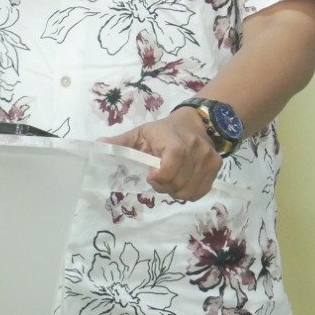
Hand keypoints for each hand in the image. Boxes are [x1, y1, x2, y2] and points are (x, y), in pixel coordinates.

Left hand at [104, 109, 221, 201]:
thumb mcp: (140, 133)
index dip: (159, 177)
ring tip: (170, 179)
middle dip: (164, 186)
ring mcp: (208, 160)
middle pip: (178, 184)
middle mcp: (196, 150)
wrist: (195, 122)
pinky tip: (181, 182)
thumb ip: (121, 143)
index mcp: (175, 141)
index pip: (170, 167)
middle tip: (157, 177)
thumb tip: (98, 146)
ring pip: (189, 192)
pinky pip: (200, 192)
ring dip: (176, 191)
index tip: (150, 175)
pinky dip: (189, 192)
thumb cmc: (163, 130)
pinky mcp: (216, 167)